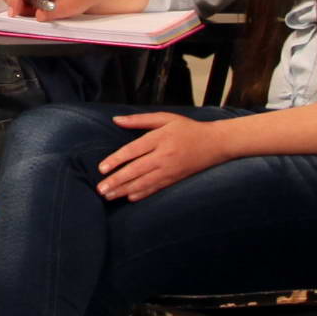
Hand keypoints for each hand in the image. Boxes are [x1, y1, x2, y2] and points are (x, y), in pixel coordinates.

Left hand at [95, 111, 236, 200]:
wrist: (215, 143)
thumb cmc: (188, 128)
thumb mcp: (165, 118)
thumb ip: (139, 120)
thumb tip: (116, 120)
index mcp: (159, 138)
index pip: (133, 150)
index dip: (116, 160)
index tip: (102, 168)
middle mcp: (163, 156)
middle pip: (136, 170)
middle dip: (116, 181)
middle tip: (100, 189)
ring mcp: (170, 169)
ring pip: (144, 182)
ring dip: (124, 190)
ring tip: (109, 196)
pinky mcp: (175, 179)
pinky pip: (156, 188)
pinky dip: (142, 194)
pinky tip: (130, 197)